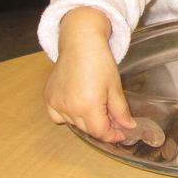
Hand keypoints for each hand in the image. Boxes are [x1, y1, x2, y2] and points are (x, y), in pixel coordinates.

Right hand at [44, 7, 135, 142]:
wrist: (80, 42)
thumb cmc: (100, 61)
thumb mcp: (115, 87)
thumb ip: (121, 111)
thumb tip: (128, 127)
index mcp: (88, 106)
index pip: (100, 132)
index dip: (112, 135)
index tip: (121, 133)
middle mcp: (70, 108)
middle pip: (87, 129)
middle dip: (101, 127)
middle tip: (112, 119)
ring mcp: (56, 103)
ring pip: (73, 124)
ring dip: (85, 122)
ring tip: (95, 107)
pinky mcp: (49, 97)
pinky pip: (57, 116)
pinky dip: (67, 116)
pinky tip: (76, 105)